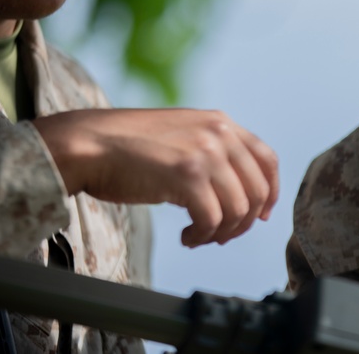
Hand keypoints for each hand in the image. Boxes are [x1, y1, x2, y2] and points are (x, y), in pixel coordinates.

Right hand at [34, 108, 278, 246]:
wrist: (89, 144)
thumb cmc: (129, 147)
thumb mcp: (184, 137)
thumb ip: (214, 154)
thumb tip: (241, 194)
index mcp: (221, 122)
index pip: (268, 159)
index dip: (270, 193)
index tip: (262, 215)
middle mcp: (219, 133)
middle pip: (257, 190)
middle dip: (244, 222)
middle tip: (221, 235)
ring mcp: (205, 152)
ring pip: (238, 209)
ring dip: (221, 233)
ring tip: (199, 236)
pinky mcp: (187, 175)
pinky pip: (212, 219)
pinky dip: (203, 236)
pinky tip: (187, 237)